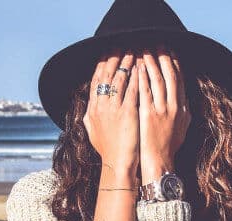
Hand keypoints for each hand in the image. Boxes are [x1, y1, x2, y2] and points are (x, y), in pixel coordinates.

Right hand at [83, 49, 139, 178]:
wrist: (117, 165)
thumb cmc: (108, 151)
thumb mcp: (93, 131)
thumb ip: (90, 117)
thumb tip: (88, 110)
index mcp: (92, 109)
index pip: (96, 79)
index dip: (102, 64)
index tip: (107, 52)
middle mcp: (100, 106)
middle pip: (106, 74)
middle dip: (115, 57)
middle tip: (122, 44)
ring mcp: (113, 109)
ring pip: (120, 78)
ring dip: (128, 62)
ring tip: (135, 50)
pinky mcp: (127, 113)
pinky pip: (132, 88)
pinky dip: (137, 76)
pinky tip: (143, 67)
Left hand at [137, 45, 191, 185]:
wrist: (160, 163)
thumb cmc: (169, 147)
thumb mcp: (182, 127)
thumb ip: (184, 111)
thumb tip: (185, 98)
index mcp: (183, 108)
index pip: (180, 79)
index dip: (175, 62)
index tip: (169, 50)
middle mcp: (174, 106)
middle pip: (170, 74)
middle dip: (163, 56)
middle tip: (156, 42)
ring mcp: (162, 110)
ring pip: (157, 79)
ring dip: (151, 62)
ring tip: (145, 49)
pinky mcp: (148, 114)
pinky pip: (145, 90)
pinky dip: (142, 76)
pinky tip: (137, 66)